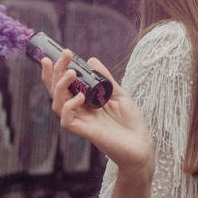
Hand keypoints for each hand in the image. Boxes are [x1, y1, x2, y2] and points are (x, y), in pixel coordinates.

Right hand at [41, 50, 153, 179]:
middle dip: (55, 72)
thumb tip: (91, 60)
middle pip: (56, 92)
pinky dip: (69, 107)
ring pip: (57, 104)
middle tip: (64, 55)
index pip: (65, 85)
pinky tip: (80, 97)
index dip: (57, 71)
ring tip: (71, 72)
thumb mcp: (119, 93)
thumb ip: (104, 78)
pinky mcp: (84, 132)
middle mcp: (79, 111)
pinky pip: (67, 120)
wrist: (141, 144)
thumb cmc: (131, 121)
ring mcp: (81, 121)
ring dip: (60, 86)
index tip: (61, 53)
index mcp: (85, 101)